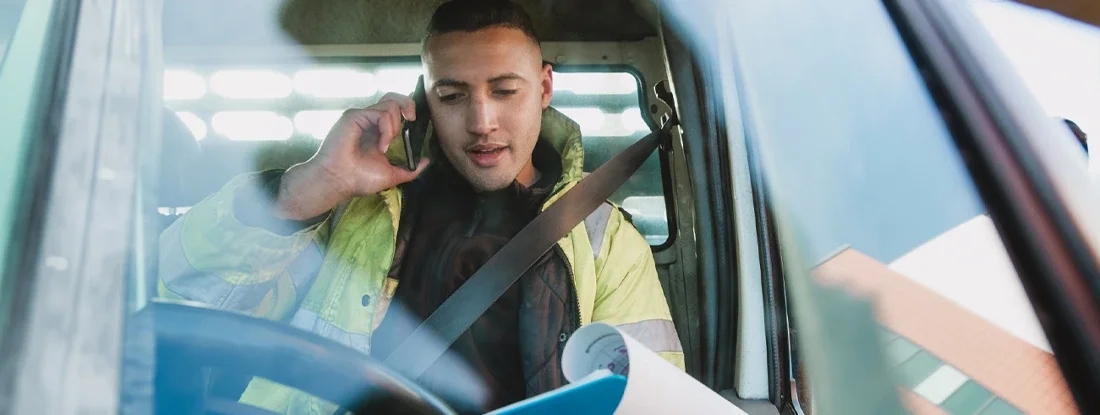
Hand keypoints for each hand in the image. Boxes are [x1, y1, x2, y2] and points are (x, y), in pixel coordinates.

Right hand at [274, 93, 430, 219]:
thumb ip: (410, 169)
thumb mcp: (392, 175)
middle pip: (393, 97)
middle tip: (412, 119)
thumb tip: (426, 161)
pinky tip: (381, 146)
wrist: (339, 182)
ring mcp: (361, 117)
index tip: (414, 121)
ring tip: (386, 145)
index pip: (395, 108)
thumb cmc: (359, 179)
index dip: (407, 108)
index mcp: (377, 130)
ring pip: (390, 104)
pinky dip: (386, 129)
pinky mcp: (354, 116)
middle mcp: (369, 120)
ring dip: (394, 126)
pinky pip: (380, 113)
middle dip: (408, 104)